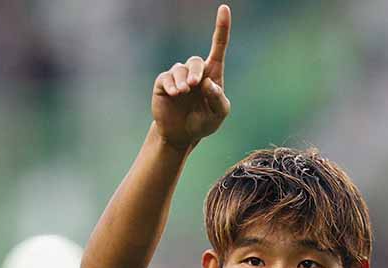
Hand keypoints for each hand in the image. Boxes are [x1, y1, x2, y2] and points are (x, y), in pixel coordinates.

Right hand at [151, 4, 230, 148]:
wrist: (181, 134)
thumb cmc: (203, 122)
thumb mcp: (218, 115)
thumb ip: (218, 99)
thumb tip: (208, 82)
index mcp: (213, 75)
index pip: (218, 47)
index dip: (221, 28)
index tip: (224, 8)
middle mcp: (195, 72)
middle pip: (196, 61)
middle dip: (195, 72)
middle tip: (194, 86)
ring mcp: (178, 77)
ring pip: (180, 69)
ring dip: (182, 81)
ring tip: (182, 94)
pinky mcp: (163, 83)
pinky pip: (166, 78)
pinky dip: (170, 85)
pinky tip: (173, 94)